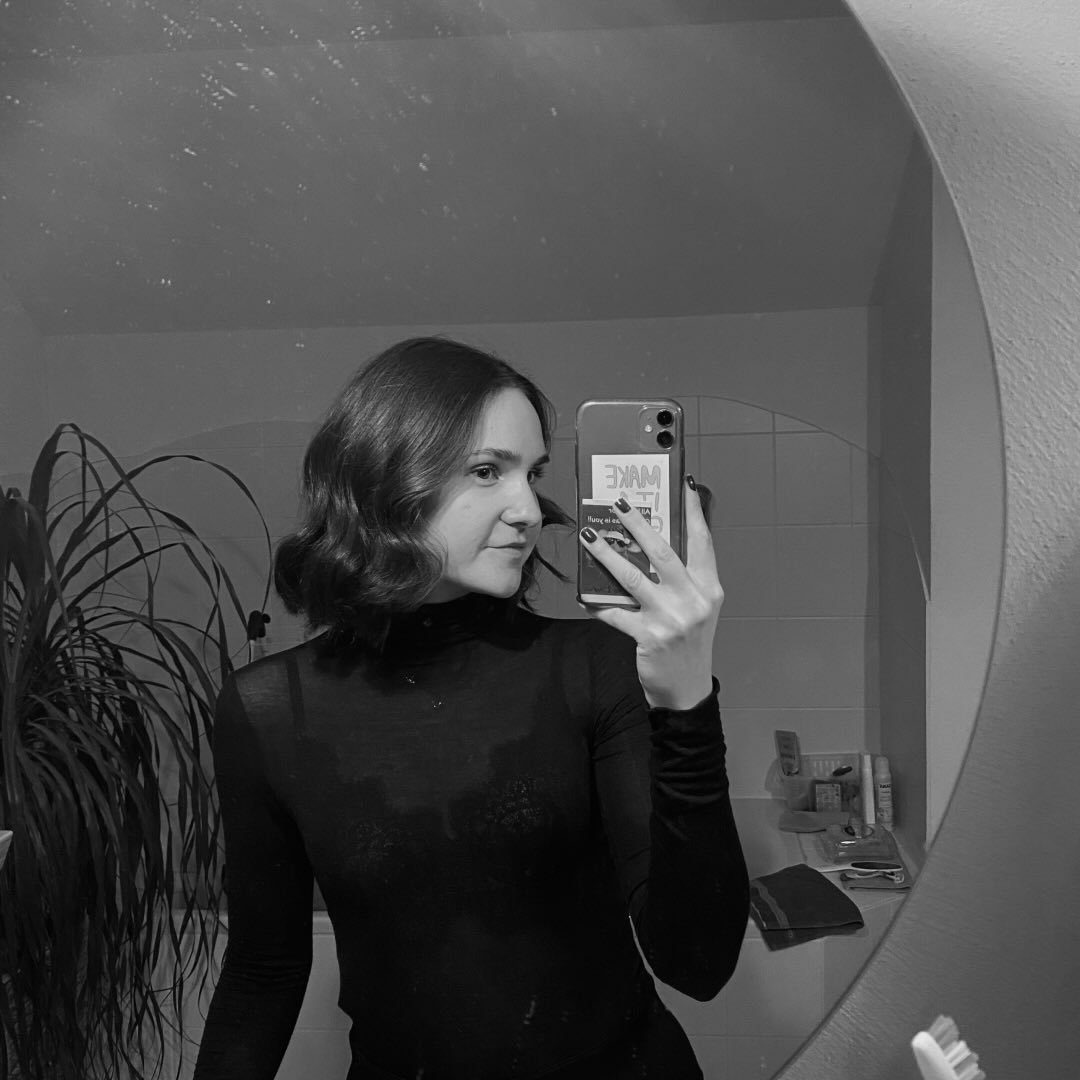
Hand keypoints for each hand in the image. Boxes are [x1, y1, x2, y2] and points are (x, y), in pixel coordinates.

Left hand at [577, 477, 724, 710]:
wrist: (687, 690)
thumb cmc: (688, 643)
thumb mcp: (696, 608)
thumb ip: (682, 580)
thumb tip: (650, 545)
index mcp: (709, 588)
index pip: (702, 542)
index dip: (694, 512)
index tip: (685, 486)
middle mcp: (694, 599)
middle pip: (662, 551)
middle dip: (638, 523)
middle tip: (618, 502)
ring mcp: (672, 618)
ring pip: (633, 577)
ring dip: (607, 554)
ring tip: (589, 536)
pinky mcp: (650, 637)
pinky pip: (616, 614)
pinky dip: (598, 605)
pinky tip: (585, 598)